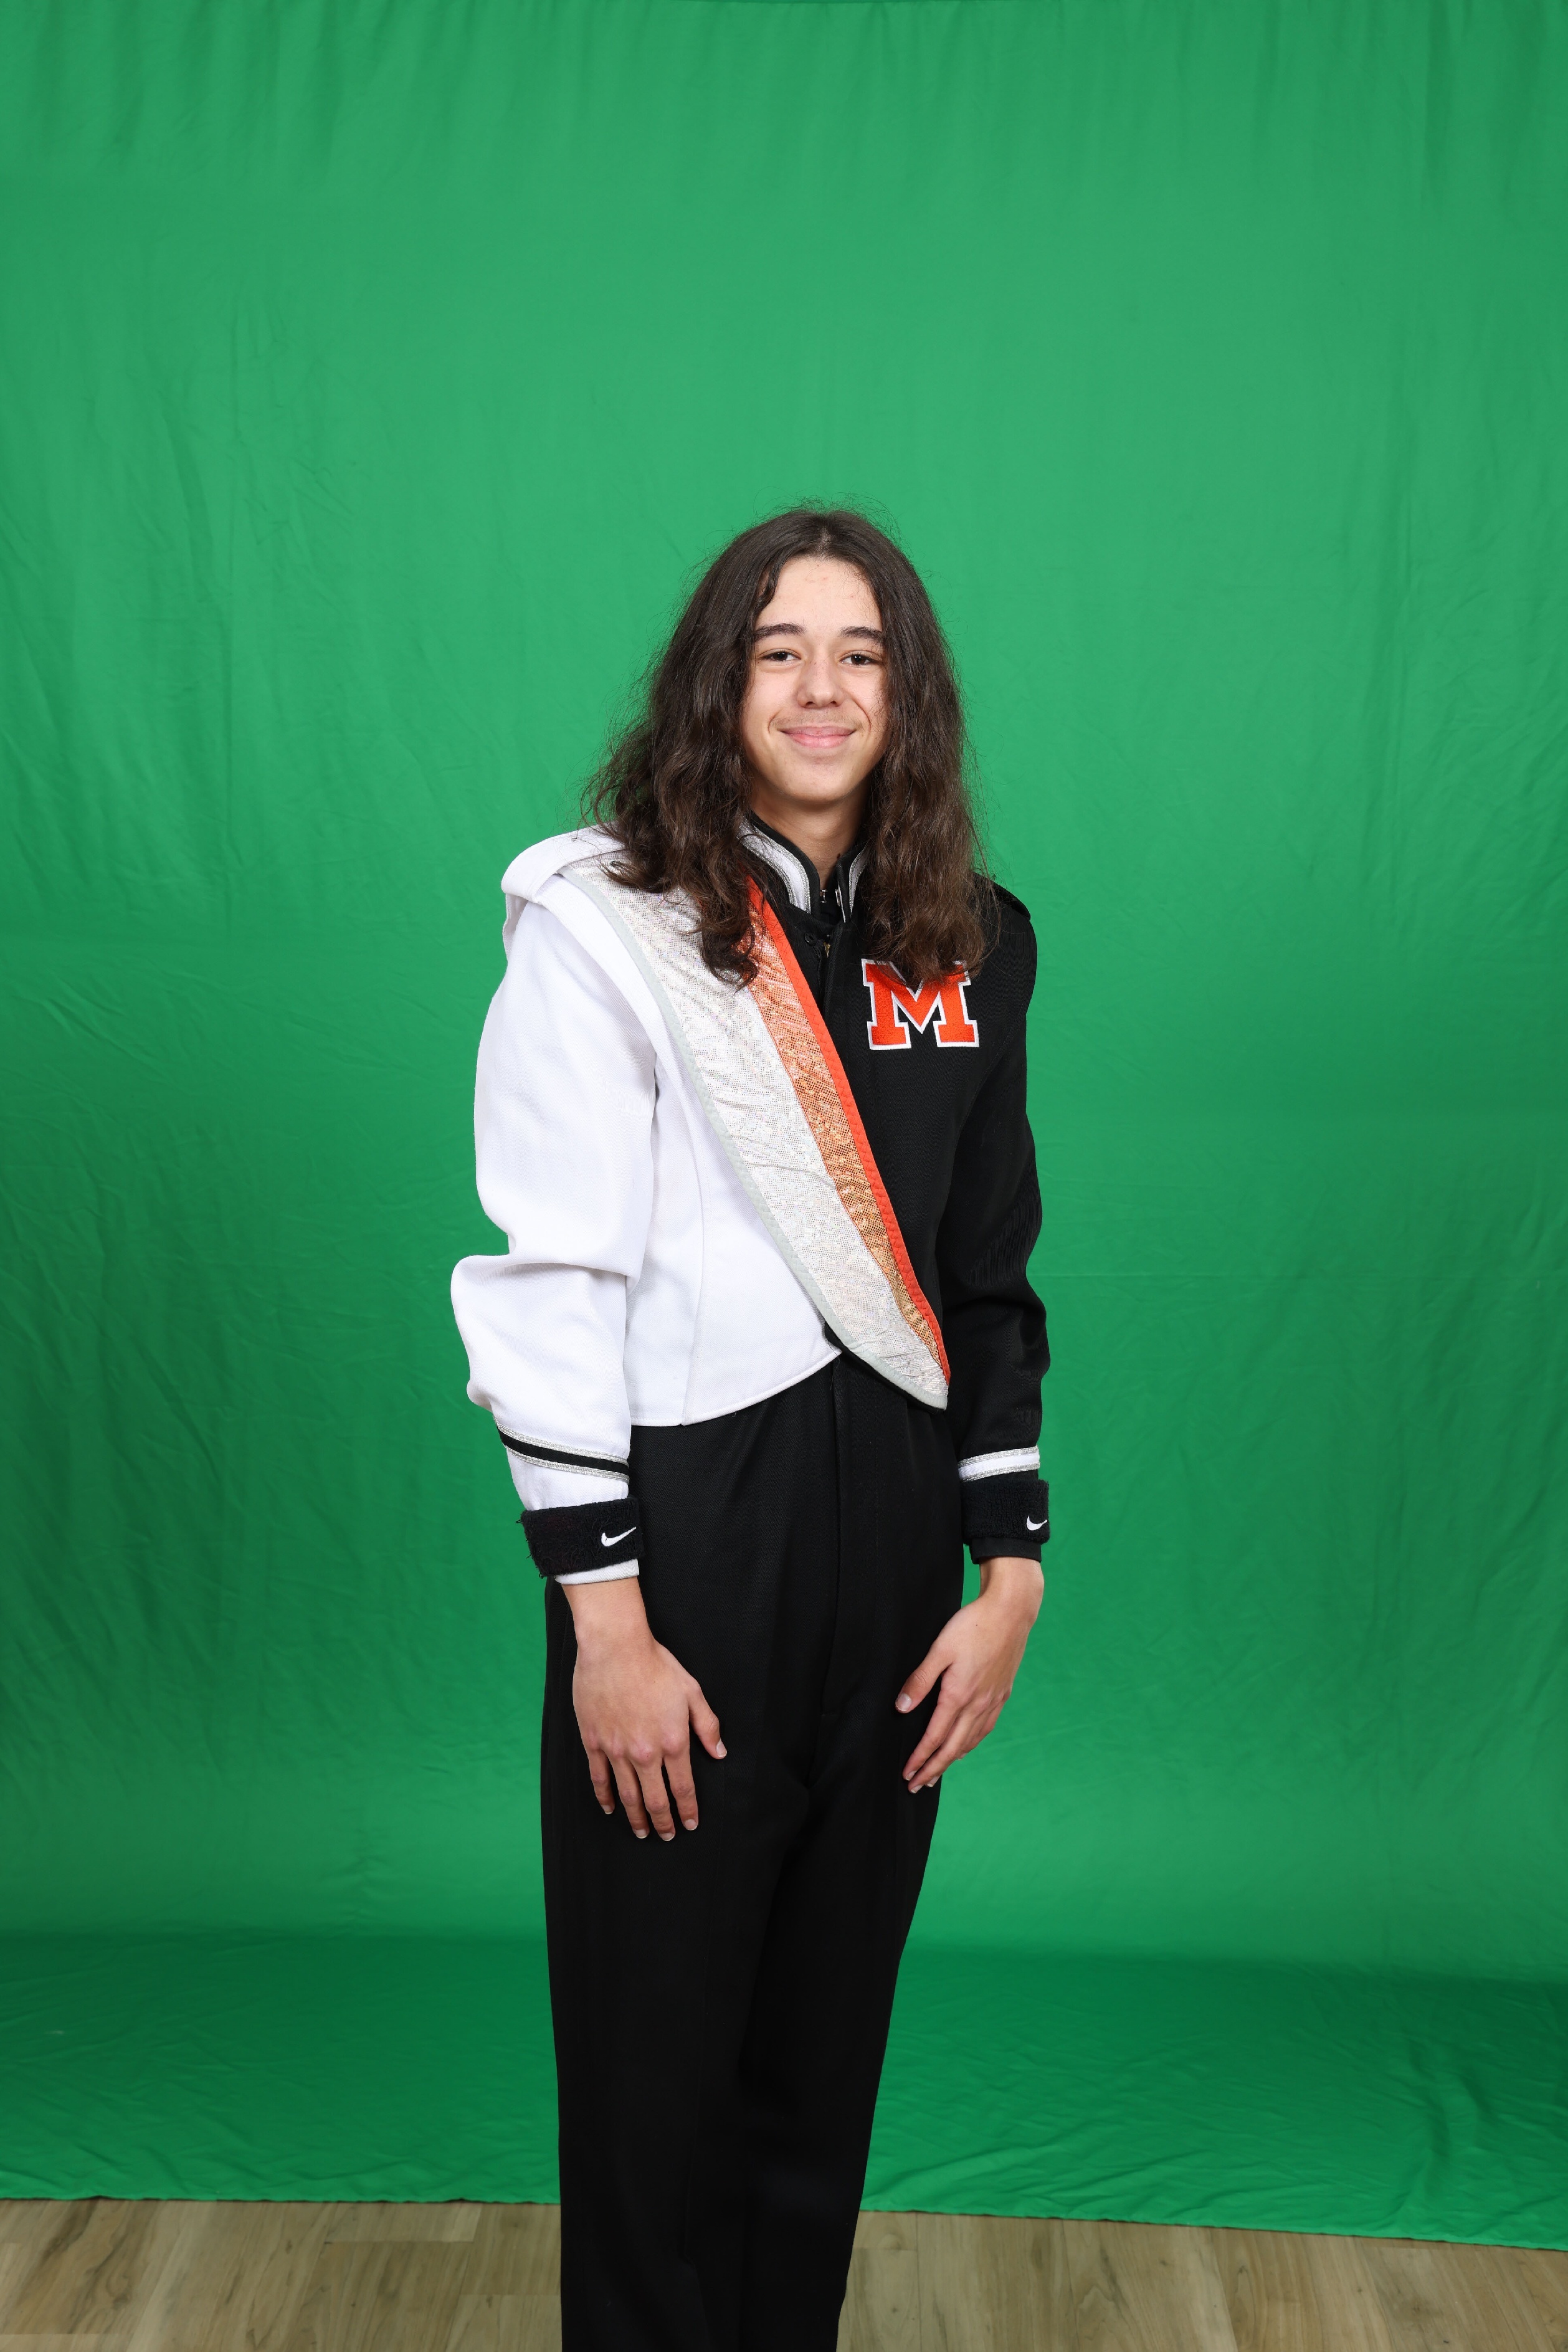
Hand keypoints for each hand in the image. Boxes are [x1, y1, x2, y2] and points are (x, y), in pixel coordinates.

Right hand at [564, 1577, 724, 1839]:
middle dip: (663, 1822)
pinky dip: (605, 1798)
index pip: (683, 1788)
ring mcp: (617, 1750)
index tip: (690, 1825)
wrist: (615, 1648)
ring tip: (642, 1832)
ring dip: (636, 1818)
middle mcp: (645, 1753)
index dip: (687, 1810)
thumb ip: (707, 1726)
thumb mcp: (692, 1692)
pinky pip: (600, 1779)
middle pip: (655, 1800)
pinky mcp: (594, 1742)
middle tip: (666, 1836)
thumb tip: (719, 1753)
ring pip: (628, 1795)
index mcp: (672, 1742)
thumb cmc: (656, 1665)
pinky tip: (611, 1809)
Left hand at [896, 1555, 1043, 1791]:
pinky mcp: (1002, 1693)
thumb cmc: (973, 1626)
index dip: (920, 1758)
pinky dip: (972, 1743)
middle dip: (933, 1769)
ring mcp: (993, 1700)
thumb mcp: (939, 1650)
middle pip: (953, 1747)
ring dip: (952, 1760)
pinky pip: (985, 1728)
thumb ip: (920, 1681)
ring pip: (970, 1741)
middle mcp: (978, 1705)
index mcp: (959, 1696)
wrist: (1011, 1612)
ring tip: (938, 1772)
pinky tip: (966, 1746)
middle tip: (917, 1785)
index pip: (935, 1737)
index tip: (908, 1774)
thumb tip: (901, 1709)